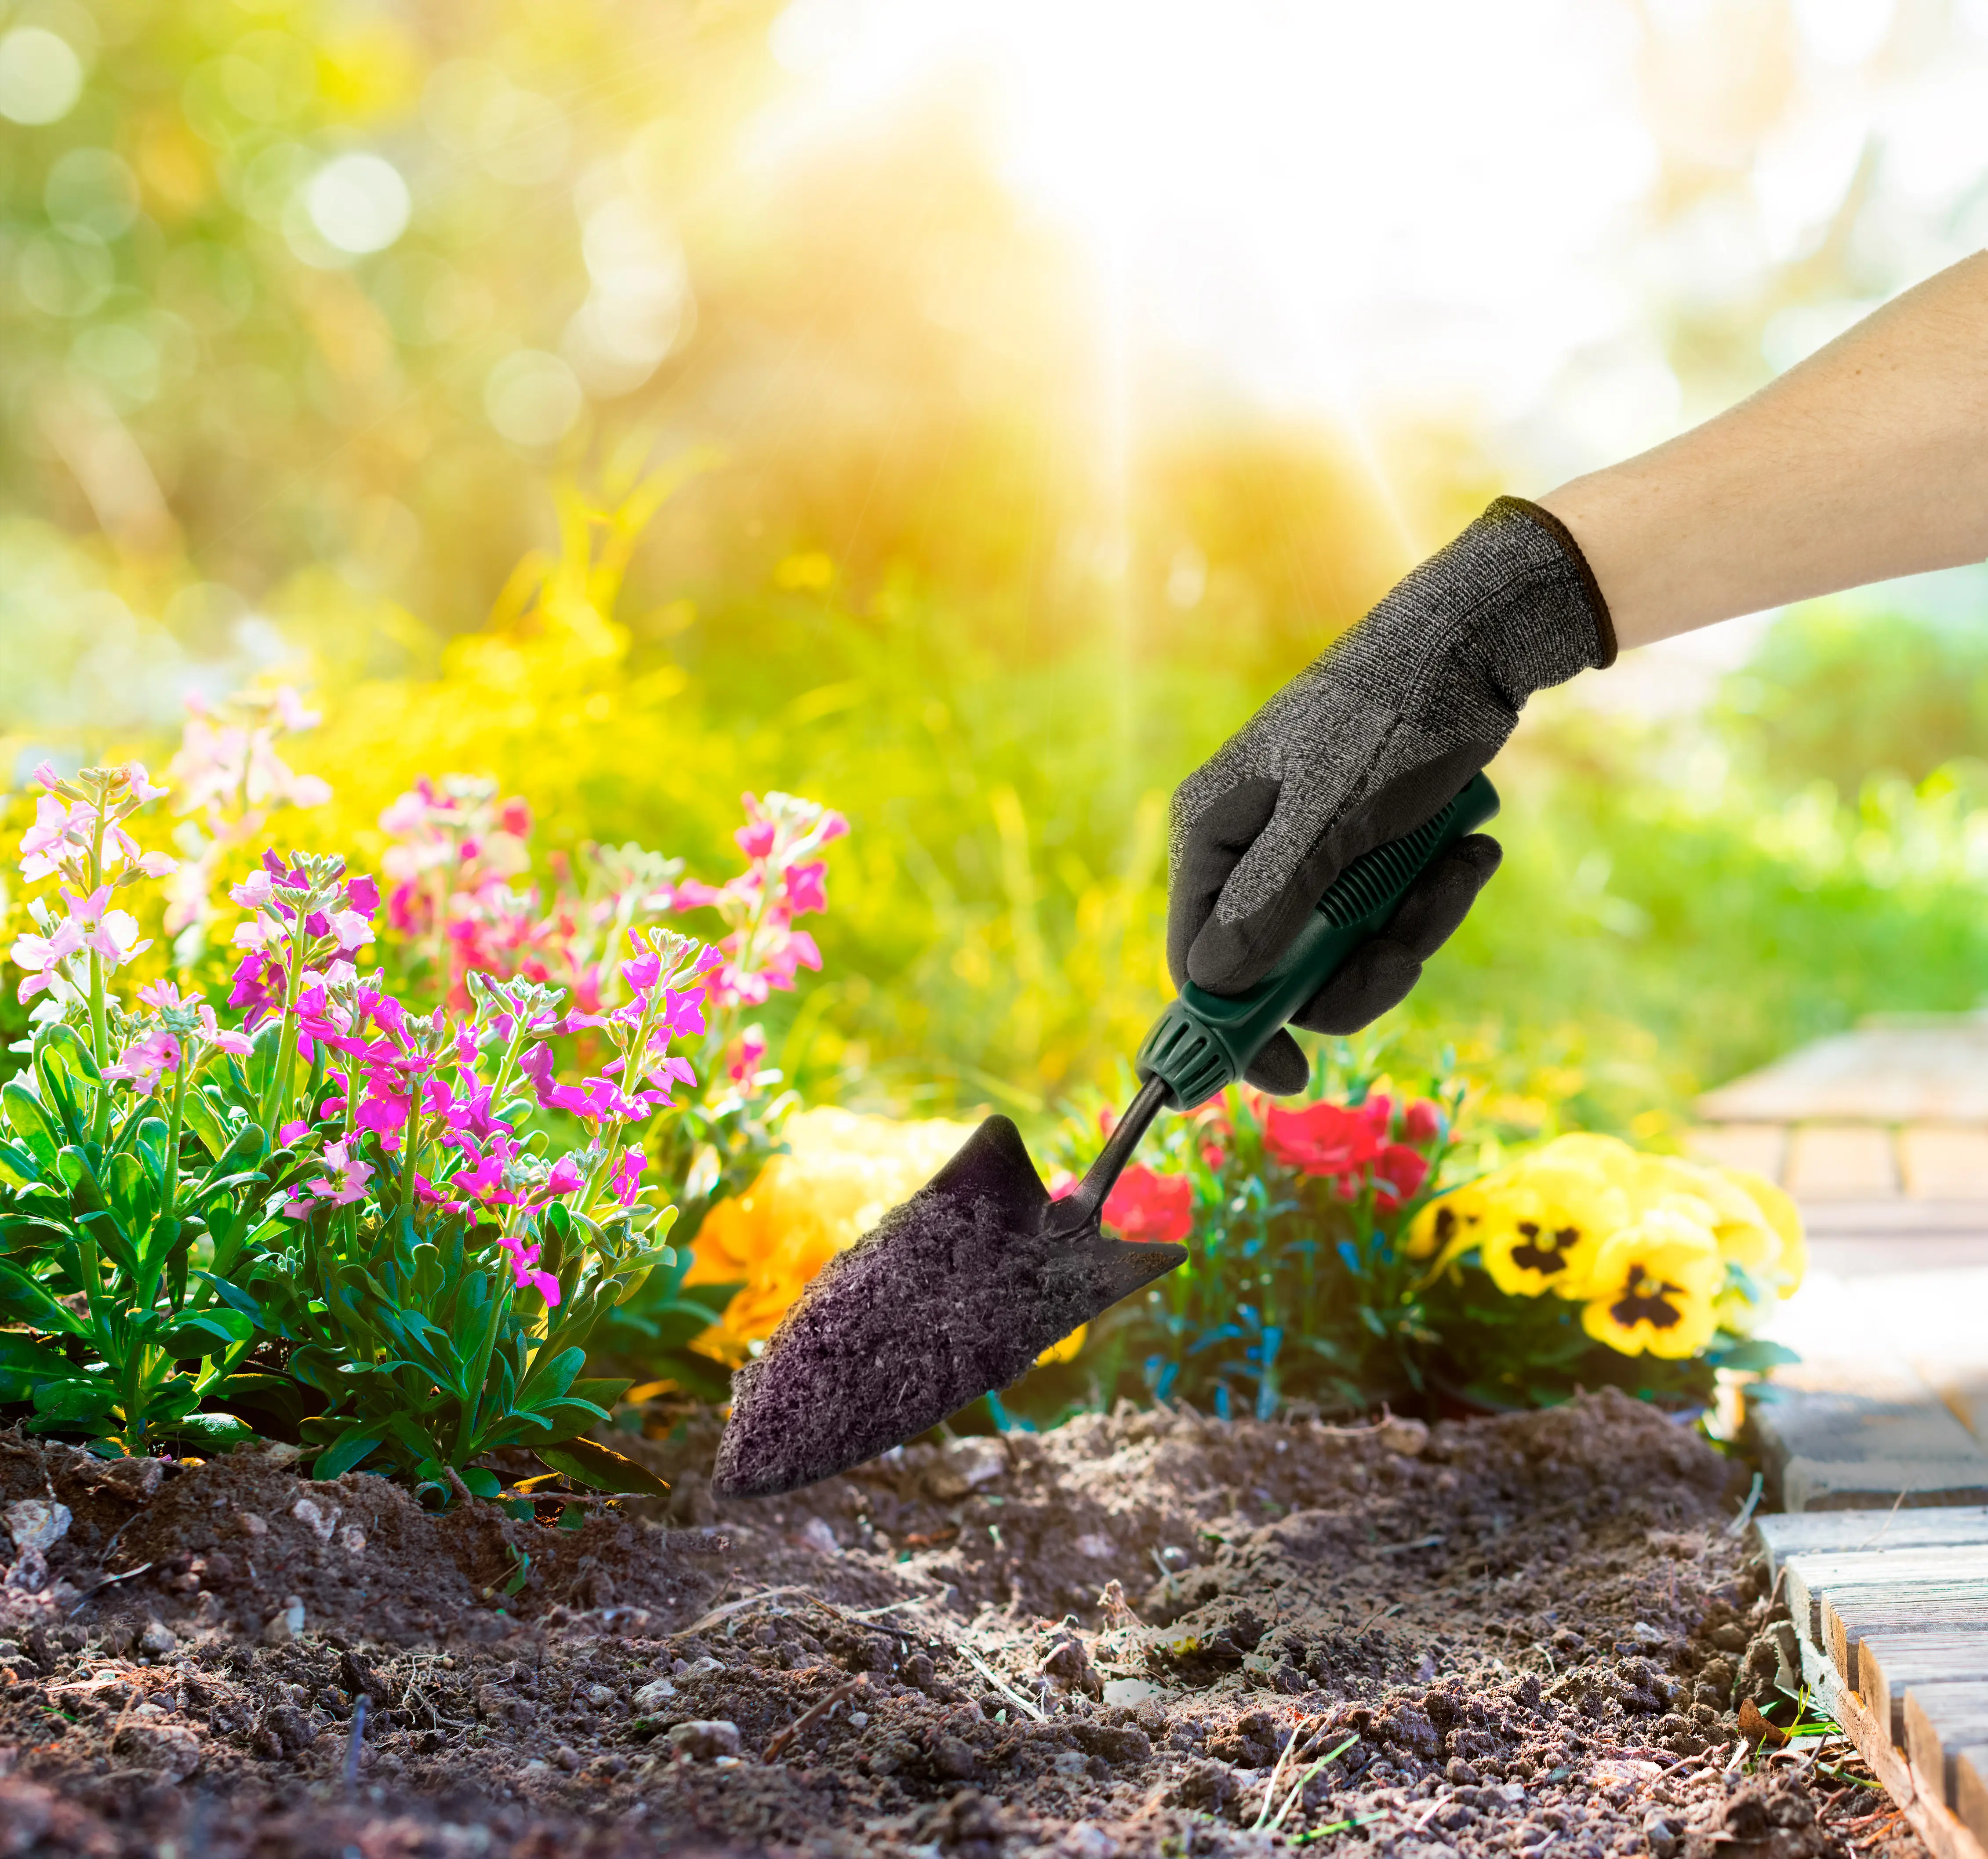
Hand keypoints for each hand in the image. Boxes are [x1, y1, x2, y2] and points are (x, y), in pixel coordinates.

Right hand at [1167, 497, 1613, 1092]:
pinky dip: (1430, 896)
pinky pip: (1383, 914)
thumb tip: (1213, 982)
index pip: (1198, 962)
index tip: (1291, 1073)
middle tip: (1411, 946)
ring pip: (1342, 949)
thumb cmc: (1395, 719)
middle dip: (1357, 969)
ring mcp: (1306, 852)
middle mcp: (1250, 849)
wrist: (1475, 647)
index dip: (1235, 1028)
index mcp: (1216, 834)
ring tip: (1461, 867)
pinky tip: (1469, 852)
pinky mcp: (1360, 850)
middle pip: (1280, 969)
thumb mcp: (1337, 816)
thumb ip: (1275, 900)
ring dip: (1409, 928)